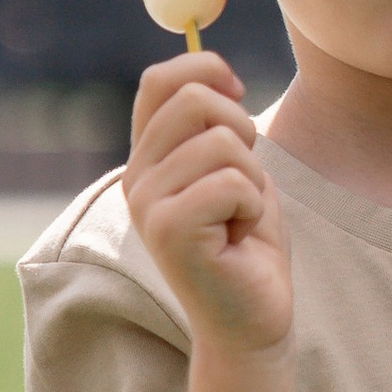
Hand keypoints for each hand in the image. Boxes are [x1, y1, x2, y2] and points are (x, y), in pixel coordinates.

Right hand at [123, 51, 292, 357]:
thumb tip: (216, 72)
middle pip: (194, 99)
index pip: (160, 80)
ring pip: (222, 143)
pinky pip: (233, 183)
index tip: (238, 92)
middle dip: (243, 129)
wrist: (252, 322)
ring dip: (253, 179)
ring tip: (241, 218)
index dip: (205, 68)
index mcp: (149, 158)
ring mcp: (147, 204)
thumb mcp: (233, 171)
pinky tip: (240, 238)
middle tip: (247, 178)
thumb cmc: (249, 247)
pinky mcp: (168, 230)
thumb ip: (216, 126)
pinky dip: (253, 207)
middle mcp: (137, 177)